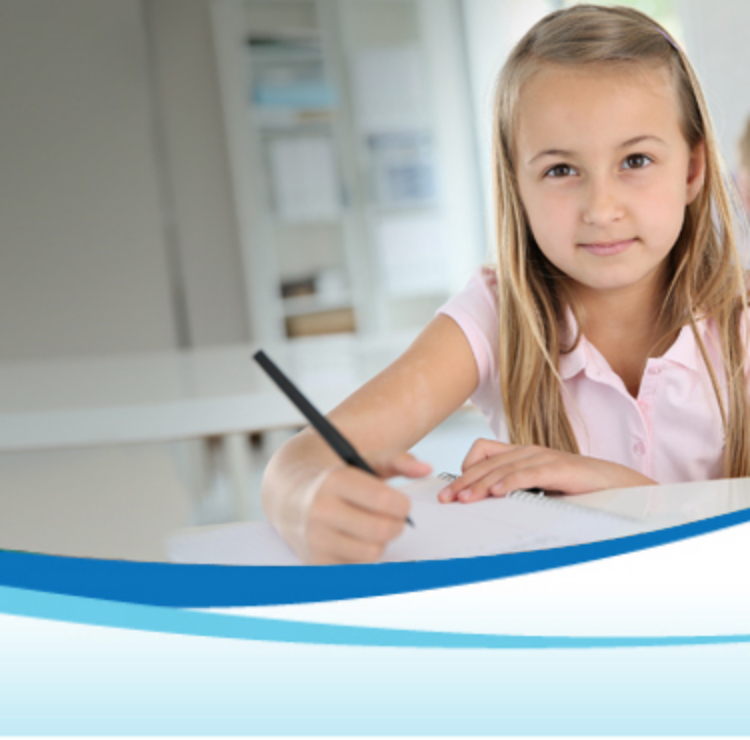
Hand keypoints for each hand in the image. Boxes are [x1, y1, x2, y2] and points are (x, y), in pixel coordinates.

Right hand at [304, 452, 430, 563]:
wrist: (291, 496)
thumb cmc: (336, 480)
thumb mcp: (363, 461)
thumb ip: (397, 461)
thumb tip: (425, 469)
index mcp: (334, 481)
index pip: (384, 501)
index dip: (402, 505)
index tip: (402, 505)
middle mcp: (320, 510)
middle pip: (381, 530)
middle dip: (396, 525)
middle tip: (393, 519)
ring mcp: (316, 539)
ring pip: (371, 553)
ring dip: (380, 543)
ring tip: (372, 529)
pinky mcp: (315, 562)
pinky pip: (356, 568)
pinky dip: (362, 557)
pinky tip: (356, 541)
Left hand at [438, 438, 653, 502]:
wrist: (615, 484)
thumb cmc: (575, 487)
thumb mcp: (537, 488)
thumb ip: (515, 490)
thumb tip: (486, 504)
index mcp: (520, 454)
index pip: (482, 452)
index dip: (464, 469)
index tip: (451, 491)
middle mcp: (527, 452)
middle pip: (485, 462)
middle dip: (462, 481)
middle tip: (446, 498)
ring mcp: (542, 457)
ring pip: (501, 468)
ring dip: (479, 484)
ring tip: (464, 499)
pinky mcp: (557, 468)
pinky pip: (527, 474)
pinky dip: (509, 482)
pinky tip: (496, 493)